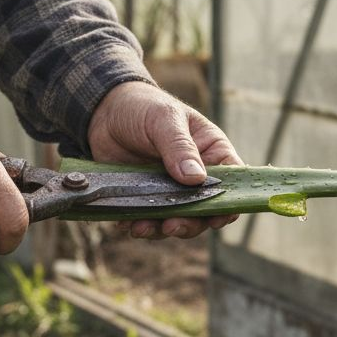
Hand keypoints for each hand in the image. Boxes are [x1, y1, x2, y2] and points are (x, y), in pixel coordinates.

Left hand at [87, 81, 242, 239]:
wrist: (104, 112)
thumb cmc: (144, 107)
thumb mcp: (164, 120)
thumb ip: (180, 147)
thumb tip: (196, 179)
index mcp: (211, 152)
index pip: (231, 181)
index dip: (228, 202)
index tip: (217, 218)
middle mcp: (194, 176)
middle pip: (204, 210)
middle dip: (189, 223)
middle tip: (171, 226)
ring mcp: (170, 190)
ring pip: (176, 219)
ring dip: (161, 229)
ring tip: (142, 228)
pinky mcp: (145, 198)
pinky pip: (147, 219)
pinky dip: (139, 225)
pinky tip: (127, 223)